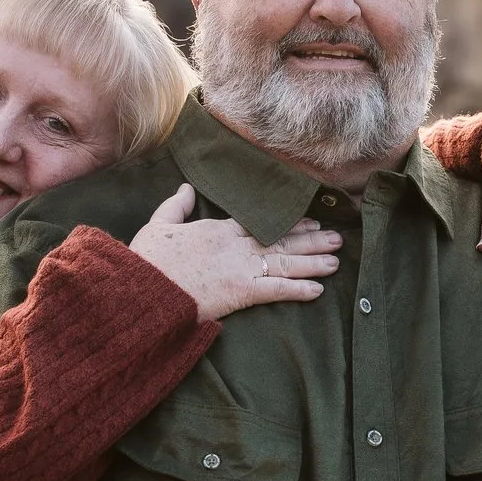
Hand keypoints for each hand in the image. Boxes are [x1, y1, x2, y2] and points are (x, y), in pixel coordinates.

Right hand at [129, 185, 339, 320]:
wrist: (144, 288)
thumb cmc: (148, 260)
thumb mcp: (158, 225)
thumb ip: (175, 206)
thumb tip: (186, 188)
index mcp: (217, 230)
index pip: (260, 224)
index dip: (287, 223)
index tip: (308, 219)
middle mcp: (235, 246)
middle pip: (280, 241)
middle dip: (310, 239)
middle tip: (336, 237)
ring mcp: (240, 268)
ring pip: (285, 262)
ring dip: (313, 261)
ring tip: (337, 258)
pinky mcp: (241, 292)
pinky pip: (276, 290)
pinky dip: (298, 289)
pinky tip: (318, 290)